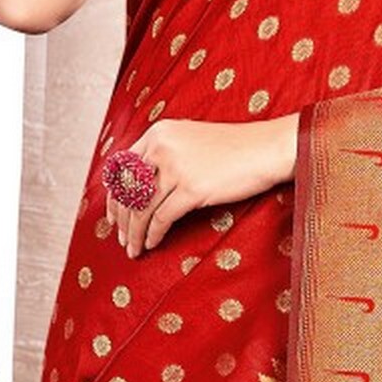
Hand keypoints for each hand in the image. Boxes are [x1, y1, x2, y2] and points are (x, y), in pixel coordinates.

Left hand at [106, 113, 298, 259]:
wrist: (266, 148)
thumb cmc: (234, 148)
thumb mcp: (191, 140)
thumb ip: (165, 154)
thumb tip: (140, 186)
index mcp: (159, 132)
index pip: (122, 168)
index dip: (115, 197)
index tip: (114, 216)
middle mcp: (162, 146)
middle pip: (128, 191)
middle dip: (122, 220)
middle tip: (122, 239)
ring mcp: (176, 167)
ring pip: (142, 208)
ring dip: (135, 233)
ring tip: (134, 248)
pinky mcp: (192, 188)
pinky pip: (161, 218)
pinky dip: (153, 234)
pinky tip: (152, 243)